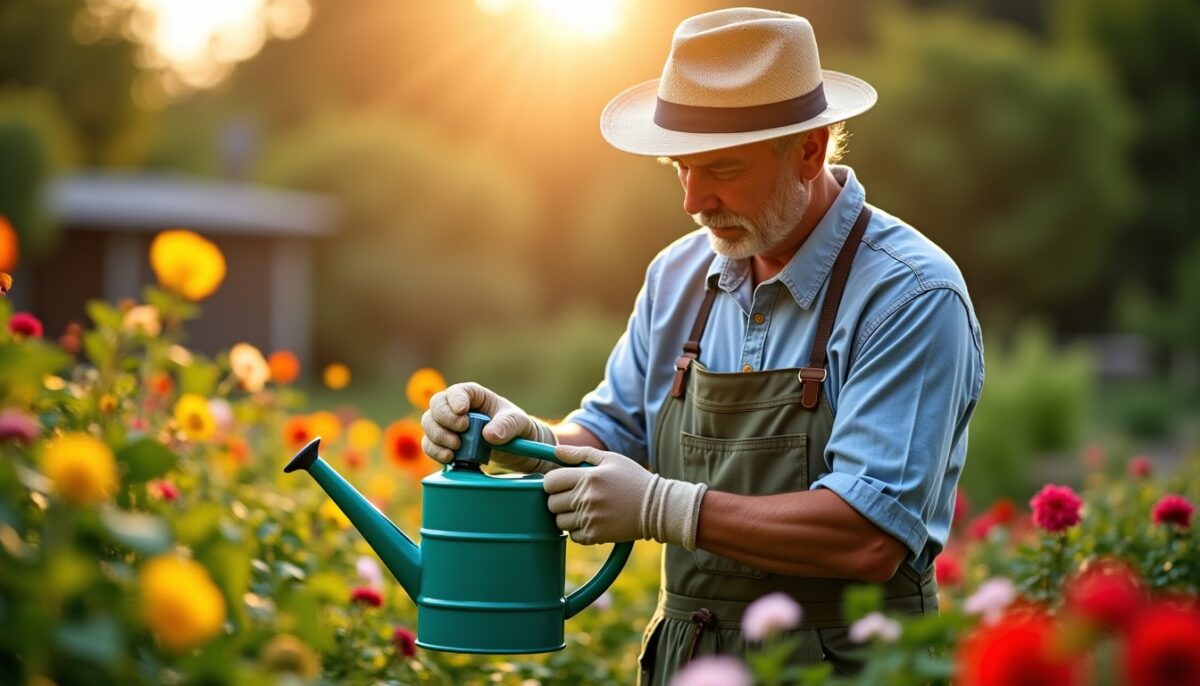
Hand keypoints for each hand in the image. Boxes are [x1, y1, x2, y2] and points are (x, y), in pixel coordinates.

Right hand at [420, 382, 556, 472]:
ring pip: (429, 424)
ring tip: (456, 447)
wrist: (514, 449)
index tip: (462, 411)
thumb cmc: (516, 428)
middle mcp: (456, 407)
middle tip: (462, 430)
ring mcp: (448, 425)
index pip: (458, 391)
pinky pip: (429, 444)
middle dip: (444, 418)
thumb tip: (489, 435)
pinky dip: (435, 451)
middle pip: (437, 404)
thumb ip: (507, 425)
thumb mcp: (519, 423)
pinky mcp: (444, 443)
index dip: (456, 399)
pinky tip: (449, 457)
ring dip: (438, 436)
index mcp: (475, 396)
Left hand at [543, 445, 707, 548]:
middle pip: (551, 503)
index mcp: (588, 477)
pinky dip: (578, 530)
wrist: (655, 508)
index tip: (560, 484)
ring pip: (559, 522)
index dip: (552, 483)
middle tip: (573, 497)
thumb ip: (580, 454)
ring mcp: (590, 519)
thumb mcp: (610, 459)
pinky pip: (572, 536)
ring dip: (567, 517)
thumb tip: (556, 452)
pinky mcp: (595, 535)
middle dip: (558, 500)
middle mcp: (586, 498)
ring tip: (583, 510)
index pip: (550, 482)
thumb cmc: (632, 479)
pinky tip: (592, 521)